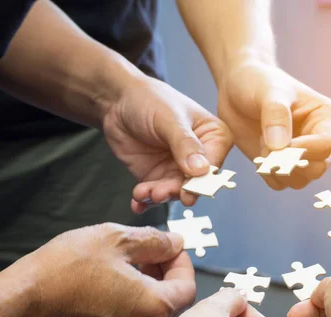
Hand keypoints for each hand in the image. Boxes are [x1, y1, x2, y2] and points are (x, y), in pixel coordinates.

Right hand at [22, 224, 195, 316]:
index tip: (169, 249)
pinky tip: (110, 293)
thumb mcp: (116, 240)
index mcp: (156, 308)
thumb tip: (175, 243)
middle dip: (164, 276)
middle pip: (172, 303)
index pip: (188, 286)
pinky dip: (129, 311)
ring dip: (147, 293)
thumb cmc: (65, 271)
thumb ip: (155, 241)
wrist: (21, 303)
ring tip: (126, 271)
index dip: (181, 263)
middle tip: (147, 256)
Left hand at [102, 75, 232, 212]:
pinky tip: (136, 202)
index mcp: (213, 137)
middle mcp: (200, 157)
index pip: (214, 163)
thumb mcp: (170, 118)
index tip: (189, 189)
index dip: (202, 179)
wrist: (117, 101)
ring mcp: (178, 170)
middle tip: (160, 193)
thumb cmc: (149, 99)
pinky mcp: (158, 178)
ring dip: (159, 196)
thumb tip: (202, 170)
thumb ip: (185, 143)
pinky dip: (145, 200)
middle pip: (195, 183)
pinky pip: (154, 194)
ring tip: (143, 193)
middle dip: (177, 191)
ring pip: (174, 191)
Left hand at [217, 59, 330, 189]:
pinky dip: (268, 175)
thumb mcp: (269, 91)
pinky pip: (281, 184)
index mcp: (327, 118)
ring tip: (261, 148)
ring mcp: (302, 155)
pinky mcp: (283, 165)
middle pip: (318, 168)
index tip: (279, 145)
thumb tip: (281, 148)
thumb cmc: (258, 81)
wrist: (236, 88)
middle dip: (291, 164)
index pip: (326, 144)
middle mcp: (319, 139)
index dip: (304, 150)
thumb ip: (276, 116)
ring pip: (301, 180)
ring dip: (278, 171)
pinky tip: (258, 155)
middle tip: (267, 149)